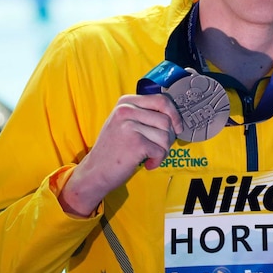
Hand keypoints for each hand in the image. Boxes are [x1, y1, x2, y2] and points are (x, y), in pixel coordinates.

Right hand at [59, 93, 183, 216]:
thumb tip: (175, 116)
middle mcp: (126, 110)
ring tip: (150, 156)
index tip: (177, 127)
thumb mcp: (124, 123)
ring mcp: (130, 126)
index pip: (161, 100)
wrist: (95, 172)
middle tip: (158, 148)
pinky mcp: (136, 143)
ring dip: (163, 151)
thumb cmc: (114, 149)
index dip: (174, 114)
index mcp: (125, 102)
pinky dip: (157, 161)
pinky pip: (161, 151)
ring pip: (166, 137)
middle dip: (169, 137)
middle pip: (166, 121)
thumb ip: (144, 114)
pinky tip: (146, 163)